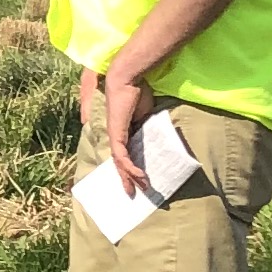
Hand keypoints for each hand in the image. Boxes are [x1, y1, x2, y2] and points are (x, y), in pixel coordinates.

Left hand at [102, 71, 156, 198]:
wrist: (126, 78)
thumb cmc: (137, 92)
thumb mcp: (145, 115)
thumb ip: (146, 128)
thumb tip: (156, 138)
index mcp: (122, 132)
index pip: (125, 155)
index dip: (130, 168)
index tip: (140, 179)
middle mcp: (115, 136)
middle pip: (120, 163)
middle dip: (128, 179)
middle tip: (135, 192)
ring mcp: (114, 136)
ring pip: (121, 164)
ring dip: (131, 178)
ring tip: (141, 189)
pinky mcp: (116, 134)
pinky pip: (122, 157)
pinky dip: (130, 168)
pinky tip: (139, 177)